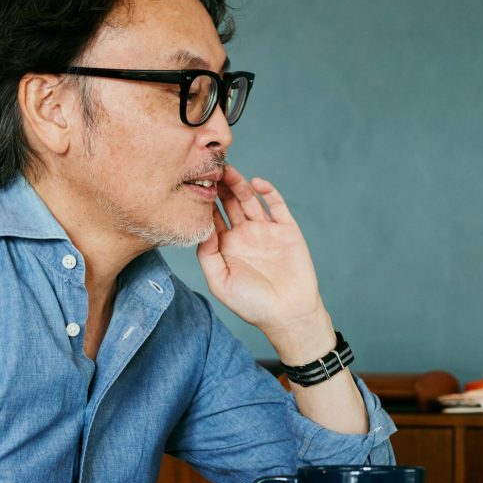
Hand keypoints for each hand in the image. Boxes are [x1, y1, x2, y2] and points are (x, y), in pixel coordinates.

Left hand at [197, 165, 332, 357]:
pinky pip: (277, 204)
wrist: (289, 314)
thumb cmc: (253, 304)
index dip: (203, 200)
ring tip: (228, 170)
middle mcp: (245, 234)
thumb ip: (207, 255)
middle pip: (230, 202)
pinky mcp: (287, 229)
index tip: (193, 183)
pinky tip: (257, 184)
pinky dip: (268, 191)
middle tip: (210, 168)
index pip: (212, 216)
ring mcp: (266, 230)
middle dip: (220, 186)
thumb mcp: (220, 282)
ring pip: (250, 199)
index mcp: (227, 246)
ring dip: (239, 184)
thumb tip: (201, 227)